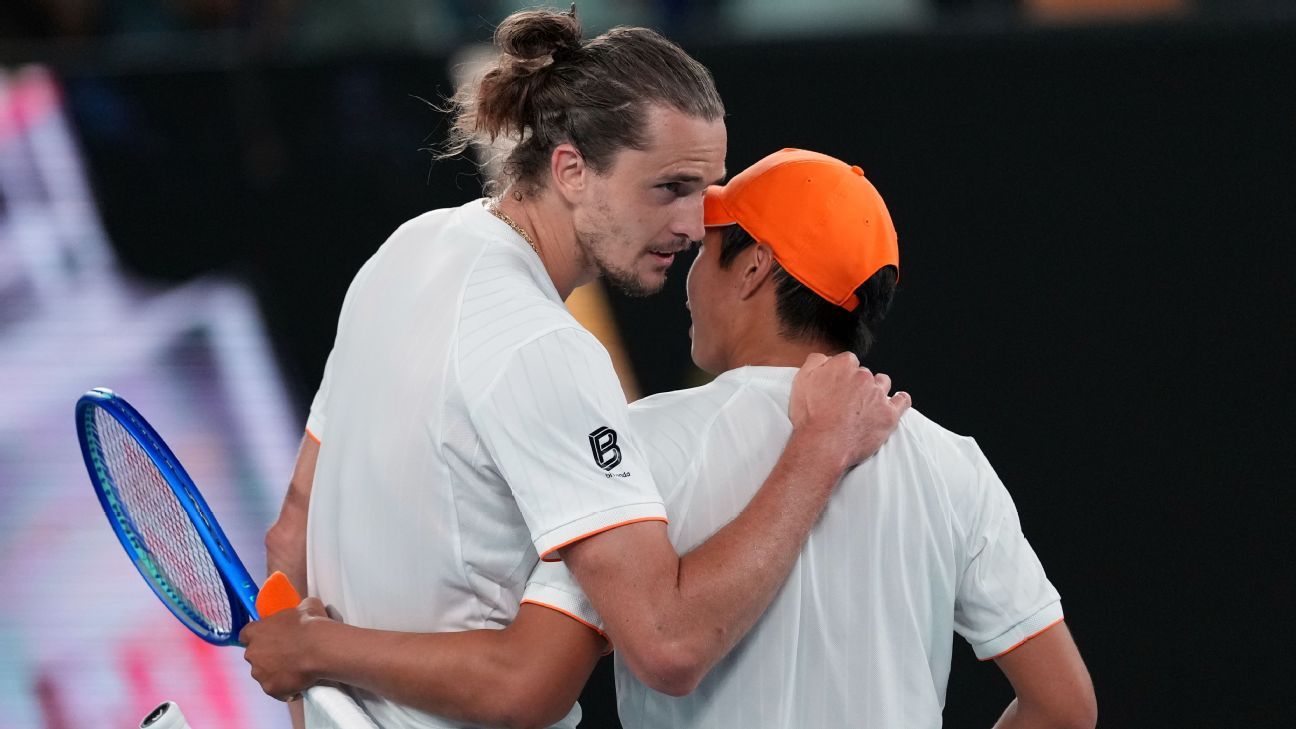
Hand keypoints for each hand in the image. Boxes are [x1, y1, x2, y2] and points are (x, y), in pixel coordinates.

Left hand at [240, 596, 329, 701]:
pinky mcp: (271, 689)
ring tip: (297, 669)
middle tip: (288, 654)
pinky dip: (286, 688)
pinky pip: (277, 690)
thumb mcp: (306, 606)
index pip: (245, 635)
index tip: (269, 638)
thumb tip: (304, 609)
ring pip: (265, 675)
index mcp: (256, 631)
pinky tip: (300, 683)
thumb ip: (298, 609)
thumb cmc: (312, 625)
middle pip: (255, 656)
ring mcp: (260, 673)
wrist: (321, 648)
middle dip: (268, 657)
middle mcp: (253, 653)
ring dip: (276, 673)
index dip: (257, 637)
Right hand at [788, 352, 910, 471]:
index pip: (848, 361)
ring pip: (883, 383)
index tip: (838, 386)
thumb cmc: (810, 416)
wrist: (823, 445)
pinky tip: (895, 402)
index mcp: (844, 365)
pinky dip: (899, 400)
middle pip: (865, 374)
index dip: (842, 374)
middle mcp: (864, 376)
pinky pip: (902, 401)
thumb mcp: (801, 381)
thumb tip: (825, 358)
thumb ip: (815, 361)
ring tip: (868, 402)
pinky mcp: (889, 415)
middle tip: (847, 400)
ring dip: (877, 390)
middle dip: (858, 384)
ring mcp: (878, 395)